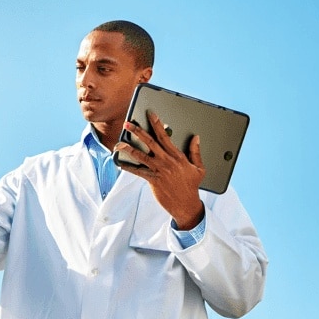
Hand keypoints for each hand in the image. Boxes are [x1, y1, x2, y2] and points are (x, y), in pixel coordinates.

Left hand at [114, 112, 205, 228]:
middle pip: (150, 142)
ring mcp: (159, 170)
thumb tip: (196, 137)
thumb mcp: (199, 168)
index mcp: (177, 156)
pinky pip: (138, 172)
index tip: (150, 114)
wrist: (187, 205)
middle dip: (138, 131)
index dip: (157, 124)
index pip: (165, 136)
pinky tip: (120, 163)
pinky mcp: (153, 180)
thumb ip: (196, 152)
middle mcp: (167, 161)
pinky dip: (128, 167)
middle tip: (128, 123)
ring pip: (141, 156)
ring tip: (119, 143)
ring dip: (129, 148)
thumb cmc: (192, 186)